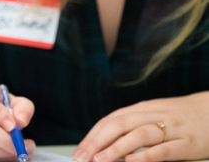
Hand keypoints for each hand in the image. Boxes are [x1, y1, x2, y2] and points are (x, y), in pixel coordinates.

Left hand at [73, 92, 208, 161]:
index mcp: (142, 109)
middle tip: (83, 157)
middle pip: (120, 125)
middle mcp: (153, 116)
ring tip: (100, 160)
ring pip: (139, 135)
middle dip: (98, 142)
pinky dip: (146, 156)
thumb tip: (106, 139)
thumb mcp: (154, 115)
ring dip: (116, 148)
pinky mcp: (186, 143)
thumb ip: (134, 124)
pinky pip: (164, 149)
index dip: (93, 135)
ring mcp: (170, 129)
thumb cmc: (181, 117)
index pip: (111, 120)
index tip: (79, 150)